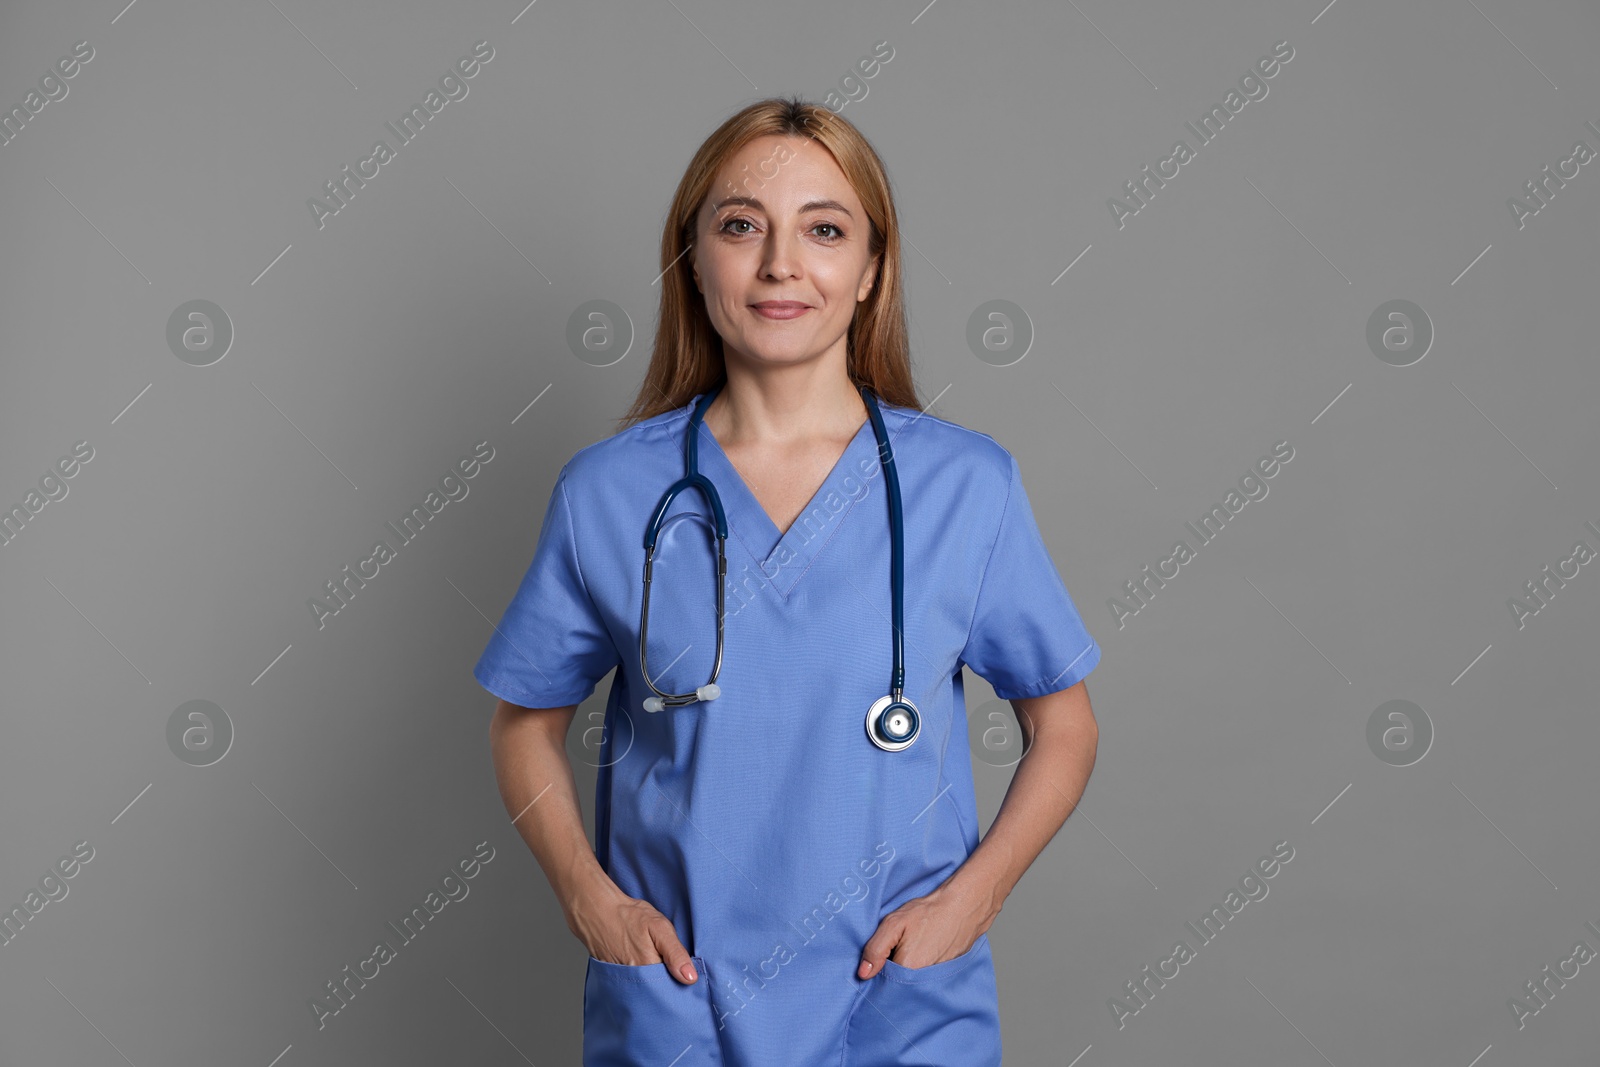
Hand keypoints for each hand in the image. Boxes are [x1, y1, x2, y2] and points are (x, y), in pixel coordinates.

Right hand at [564, 877, 698, 983]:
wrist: (597, 911)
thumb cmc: (629, 916)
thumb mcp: (659, 927)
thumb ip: (676, 953)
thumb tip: (690, 978)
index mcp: (649, 970)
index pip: (671, 990)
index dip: (680, 984)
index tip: (685, 978)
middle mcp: (634, 981)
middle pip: (657, 994)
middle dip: (666, 986)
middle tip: (668, 967)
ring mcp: (622, 981)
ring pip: (644, 991)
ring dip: (652, 985)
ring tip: (653, 966)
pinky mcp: (614, 978)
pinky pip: (630, 987)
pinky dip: (638, 981)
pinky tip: (641, 967)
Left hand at [857, 875, 999, 977]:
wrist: (964, 907)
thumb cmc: (929, 913)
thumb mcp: (895, 923)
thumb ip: (876, 949)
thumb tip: (863, 974)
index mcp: (907, 970)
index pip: (882, 983)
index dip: (878, 971)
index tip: (881, 957)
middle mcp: (923, 982)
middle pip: (898, 986)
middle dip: (893, 973)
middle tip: (899, 949)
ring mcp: (937, 981)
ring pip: (912, 984)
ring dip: (907, 974)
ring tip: (913, 950)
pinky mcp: (946, 977)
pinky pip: (927, 981)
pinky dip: (922, 971)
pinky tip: (924, 953)